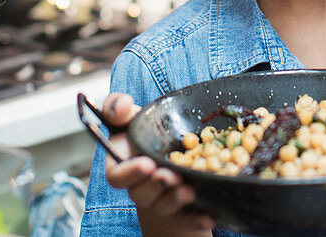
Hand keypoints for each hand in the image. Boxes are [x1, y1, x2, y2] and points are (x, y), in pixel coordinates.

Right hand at [99, 93, 213, 232]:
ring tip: (188, 191)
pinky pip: (186, 219)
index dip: (129, 173)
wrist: (170, 157)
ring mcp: (159, 201)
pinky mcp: (180, 211)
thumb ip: (118, 107)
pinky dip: (196, 219)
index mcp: (124, 166)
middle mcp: (139, 186)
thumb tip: (122, 105)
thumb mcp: (134, 116)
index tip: (147, 163)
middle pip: (140, 194)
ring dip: (174, 200)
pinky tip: (209, 216)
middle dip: (156, 186)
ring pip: (162, 207)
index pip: (116, 176)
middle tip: (171, 176)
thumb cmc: (149, 133)